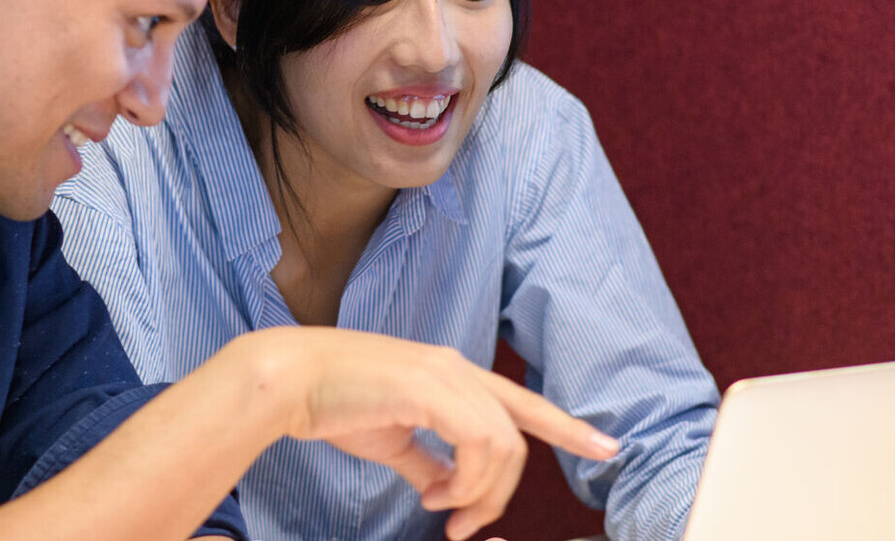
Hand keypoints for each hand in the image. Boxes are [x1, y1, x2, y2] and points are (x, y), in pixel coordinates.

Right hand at [232, 328, 619, 539]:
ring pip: (501, 444)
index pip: (523, 402)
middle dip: (500, 493)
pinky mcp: (429, 387)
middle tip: (462, 526)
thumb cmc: (332, 405)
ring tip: (442, 510)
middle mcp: (457, 368)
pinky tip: (434, 495)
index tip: (606, 446)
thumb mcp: (390, 440)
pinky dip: (464, 481)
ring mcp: (445, 374)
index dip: (567, 426)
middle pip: (516, 437)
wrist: (288, 381)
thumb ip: (424, 461)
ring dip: (479, 492)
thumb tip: (443, 488)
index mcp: (451, 375)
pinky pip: (476, 444)